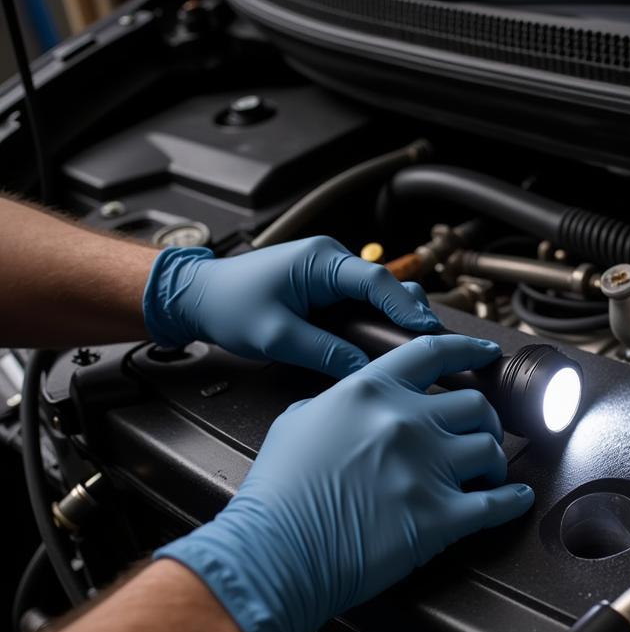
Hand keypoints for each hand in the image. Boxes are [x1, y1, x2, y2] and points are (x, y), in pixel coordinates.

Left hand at [142, 236, 440, 377]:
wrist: (197, 296)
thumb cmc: (228, 305)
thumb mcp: (276, 336)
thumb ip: (323, 352)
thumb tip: (363, 370)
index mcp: (319, 261)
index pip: (375, 281)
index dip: (404, 306)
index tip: (426, 329)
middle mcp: (329, 261)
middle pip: (385, 286)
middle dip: (409, 312)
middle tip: (431, 342)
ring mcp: (329, 274)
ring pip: (377, 295)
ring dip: (394, 317)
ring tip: (415, 345)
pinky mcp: (326, 290)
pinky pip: (362, 303)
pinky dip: (378, 320)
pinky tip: (388, 342)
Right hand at [155, 335, 535, 631]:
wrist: (274, 551)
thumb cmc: (277, 495)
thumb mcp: (297, 424)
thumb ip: (335, 404)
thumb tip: (351, 406)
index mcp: (370, 394)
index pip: (433, 354)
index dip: (468, 350)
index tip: (486, 354)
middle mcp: (405, 422)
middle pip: (475, 405)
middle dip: (484, 420)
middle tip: (479, 434)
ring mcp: (427, 468)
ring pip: (490, 450)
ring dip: (494, 463)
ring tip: (487, 475)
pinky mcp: (440, 517)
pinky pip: (496, 503)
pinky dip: (513, 501)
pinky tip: (516, 499)